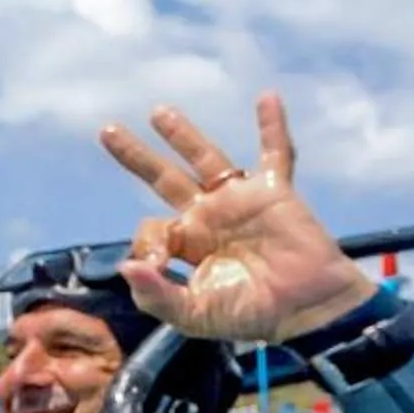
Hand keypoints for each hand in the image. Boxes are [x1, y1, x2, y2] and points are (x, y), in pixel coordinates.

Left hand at [97, 92, 381, 344]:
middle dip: (137, 157)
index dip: (147, 243)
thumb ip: (156, 295)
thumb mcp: (193, 315)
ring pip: (206, 158)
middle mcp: (208, 217)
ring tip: (158, 112)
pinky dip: (272, 126)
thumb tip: (127, 266)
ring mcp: (239, 201)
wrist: (305, 309)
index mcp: (188, 245)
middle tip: (108, 131)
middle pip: (164, 179)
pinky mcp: (272, 191)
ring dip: (183, 134)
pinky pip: (275, 153)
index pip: (153, 228)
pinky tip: (267, 97)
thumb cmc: (250, 314)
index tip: (158, 262)